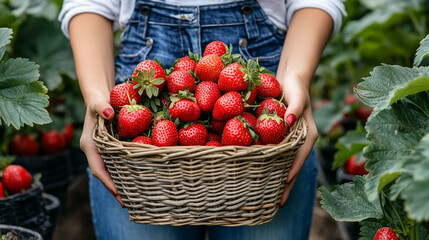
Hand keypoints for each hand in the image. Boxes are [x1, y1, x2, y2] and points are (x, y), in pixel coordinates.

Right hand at [80, 95, 124, 207]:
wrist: (98, 97)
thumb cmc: (98, 100)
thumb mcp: (98, 102)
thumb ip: (102, 106)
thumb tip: (109, 113)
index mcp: (90, 145)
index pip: (98, 167)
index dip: (107, 181)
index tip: (117, 192)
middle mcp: (94, 151)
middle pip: (104, 174)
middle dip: (114, 188)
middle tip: (127, 202)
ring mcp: (102, 151)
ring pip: (110, 171)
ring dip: (119, 183)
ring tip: (132, 197)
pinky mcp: (109, 149)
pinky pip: (115, 164)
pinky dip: (123, 172)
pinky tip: (135, 178)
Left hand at [279, 78, 317, 207]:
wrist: (292, 79)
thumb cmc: (295, 86)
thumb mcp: (296, 94)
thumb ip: (294, 107)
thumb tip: (288, 121)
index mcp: (307, 134)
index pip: (299, 157)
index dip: (292, 171)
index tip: (284, 186)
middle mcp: (301, 141)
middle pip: (294, 166)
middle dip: (287, 185)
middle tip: (277, 205)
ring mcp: (292, 141)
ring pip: (286, 164)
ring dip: (279, 180)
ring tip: (270, 198)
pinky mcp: (282, 137)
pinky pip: (278, 155)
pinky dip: (271, 167)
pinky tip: (262, 175)